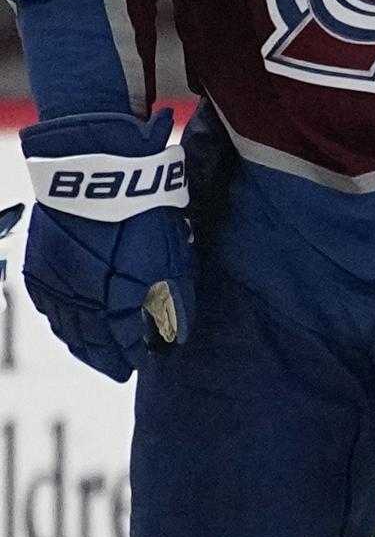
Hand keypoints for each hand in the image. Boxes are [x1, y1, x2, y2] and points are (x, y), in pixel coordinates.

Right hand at [17, 109, 194, 381]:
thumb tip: (172, 337)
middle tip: (118, 367)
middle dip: (106, 357)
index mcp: (119, 300)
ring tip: (96, 354)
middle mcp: (83, 298)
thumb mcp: (172, 259)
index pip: (124, 343)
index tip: (141, 362)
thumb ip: (171, 303)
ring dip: (82, 343)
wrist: (100, 169)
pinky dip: (61, 319)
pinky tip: (69, 325)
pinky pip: (49, 305)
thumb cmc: (145, 211)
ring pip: (67, 327)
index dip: (133, 355)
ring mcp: (58, 282)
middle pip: (92, 342)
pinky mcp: (40, 265)